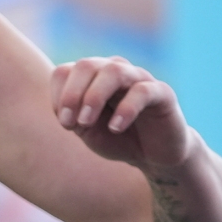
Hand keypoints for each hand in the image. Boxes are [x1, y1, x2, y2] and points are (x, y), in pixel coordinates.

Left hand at [51, 56, 194, 171]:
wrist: (154, 155)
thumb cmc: (116, 139)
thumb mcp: (87, 131)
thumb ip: (73, 117)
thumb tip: (64, 106)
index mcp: (92, 78)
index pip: (65, 71)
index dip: (59, 95)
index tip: (64, 123)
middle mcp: (115, 71)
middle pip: (87, 65)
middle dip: (72, 94)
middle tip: (69, 123)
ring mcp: (139, 79)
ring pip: (114, 71)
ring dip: (94, 97)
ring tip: (86, 123)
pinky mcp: (162, 92)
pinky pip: (143, 91)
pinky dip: (125, 109)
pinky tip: (116, 128)